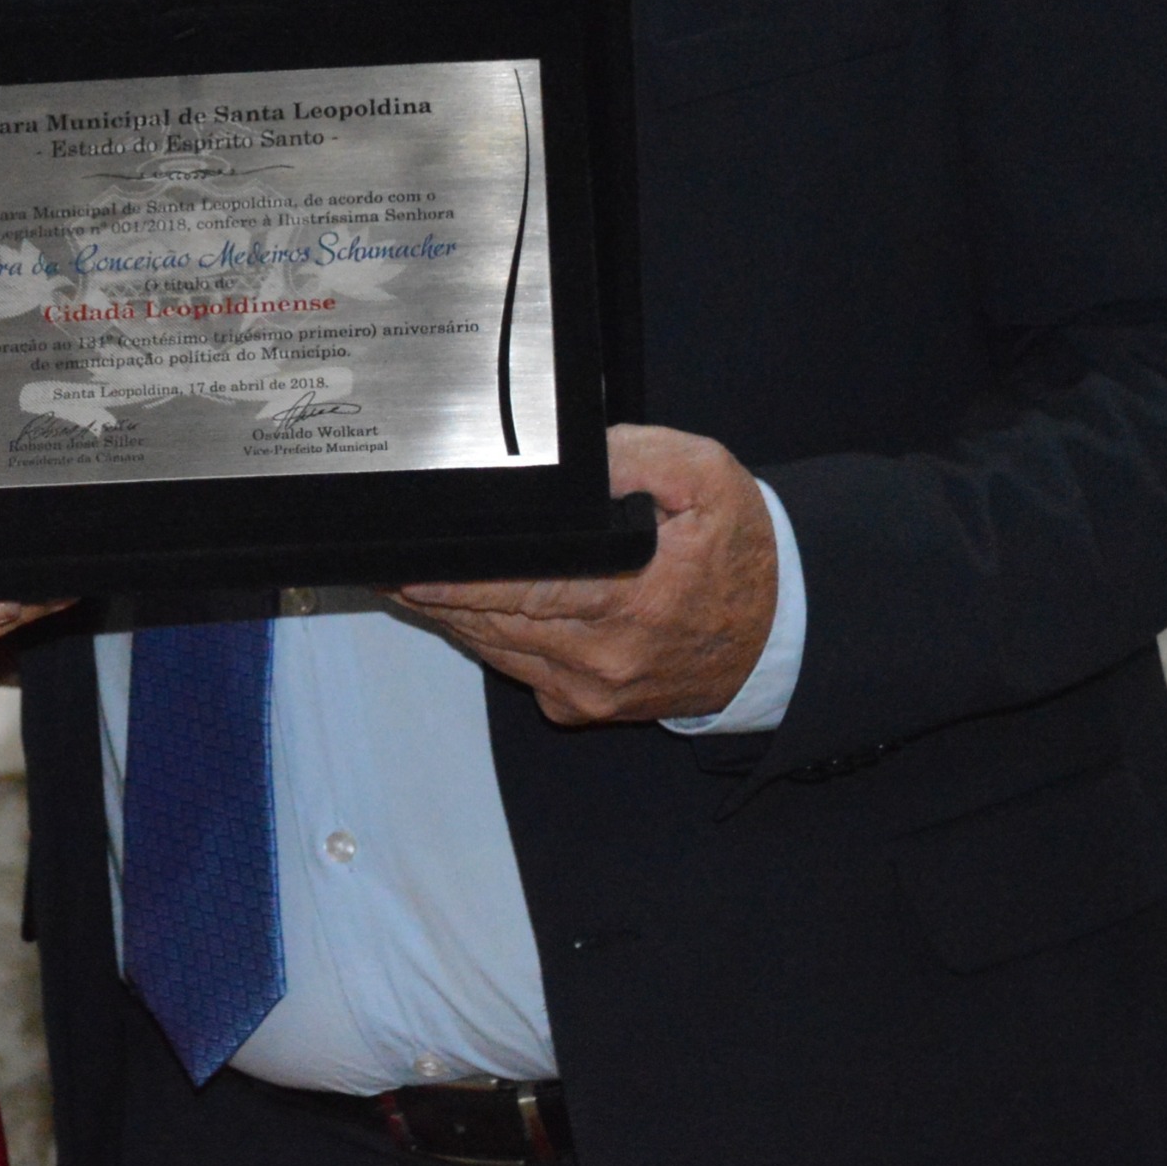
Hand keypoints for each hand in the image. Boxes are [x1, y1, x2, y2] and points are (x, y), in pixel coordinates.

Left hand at [393, 425, 777, 726]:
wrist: (778, 634)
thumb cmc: (738, 553)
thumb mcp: (706, 480)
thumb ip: (636, 457)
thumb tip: (579, 460)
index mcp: (633, 601)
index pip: (527, 592)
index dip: (463, 583)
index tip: (412, 570)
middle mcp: (606, 657)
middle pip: (496, 624)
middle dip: (438, 594)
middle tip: (389, 564)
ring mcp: (593, 691)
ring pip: (498, 650)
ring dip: (452, 617)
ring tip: (409, 581)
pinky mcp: (586, 708)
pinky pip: (519, 670)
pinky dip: (488, 638)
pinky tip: (462, 608)